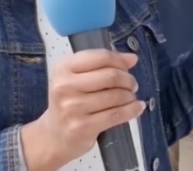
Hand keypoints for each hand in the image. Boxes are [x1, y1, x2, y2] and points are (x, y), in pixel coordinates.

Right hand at [22, 50, 143, 169]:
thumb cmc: (69, 102)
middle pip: (110, 76)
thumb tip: (132, 58)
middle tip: (132, 84)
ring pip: (115, 96)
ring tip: (130, 97)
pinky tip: (137, 107)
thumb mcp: (78, 78)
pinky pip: (116, 115)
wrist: (55, 135)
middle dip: (127, 79)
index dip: (120, 60)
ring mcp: (73, 107)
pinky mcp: (83, 126)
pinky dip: (131, 110)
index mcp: (63, 68)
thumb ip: (103, 65)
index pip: (100, 57)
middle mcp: (65, 86)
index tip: (128, 66)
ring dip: (129, 96)